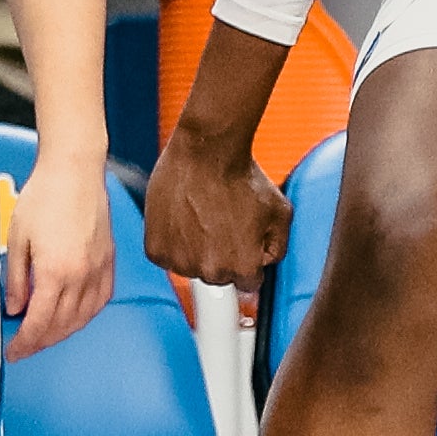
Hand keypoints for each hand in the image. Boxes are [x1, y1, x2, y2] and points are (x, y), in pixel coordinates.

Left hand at [3, 148, 116, 361]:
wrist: (75, 172)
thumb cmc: (43, 198)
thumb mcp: (17, 239)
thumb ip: (16, 279)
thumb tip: (14, 307)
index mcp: (55, 272)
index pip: (39, 322)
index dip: (25, 343)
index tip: (13, 352)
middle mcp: (81, 276)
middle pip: (62, 325)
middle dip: (41, 342)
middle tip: (24, 347)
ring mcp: (99, 269)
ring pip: (83, 317)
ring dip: (63, 332)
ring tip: (46, 335)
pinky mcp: (109, 261)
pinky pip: (100, 300)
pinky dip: (86, 315)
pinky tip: (75, 317)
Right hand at [143, 130, 290, 290]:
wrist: (206, 152)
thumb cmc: (242, 178)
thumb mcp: (280, 213)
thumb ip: (277, 248)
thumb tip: (264, 263)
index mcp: (243, 267)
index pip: (248, 283)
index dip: (248, 259)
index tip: (242, 242)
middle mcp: (211, 271)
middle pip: (218, 277)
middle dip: (223, 255)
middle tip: (221, 222)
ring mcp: (181, 261)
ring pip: (190, 268)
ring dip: (195, 250)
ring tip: (201, 217)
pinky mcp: (156, 249)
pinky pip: (166, 257)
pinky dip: (172, 242)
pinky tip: (183, 218)